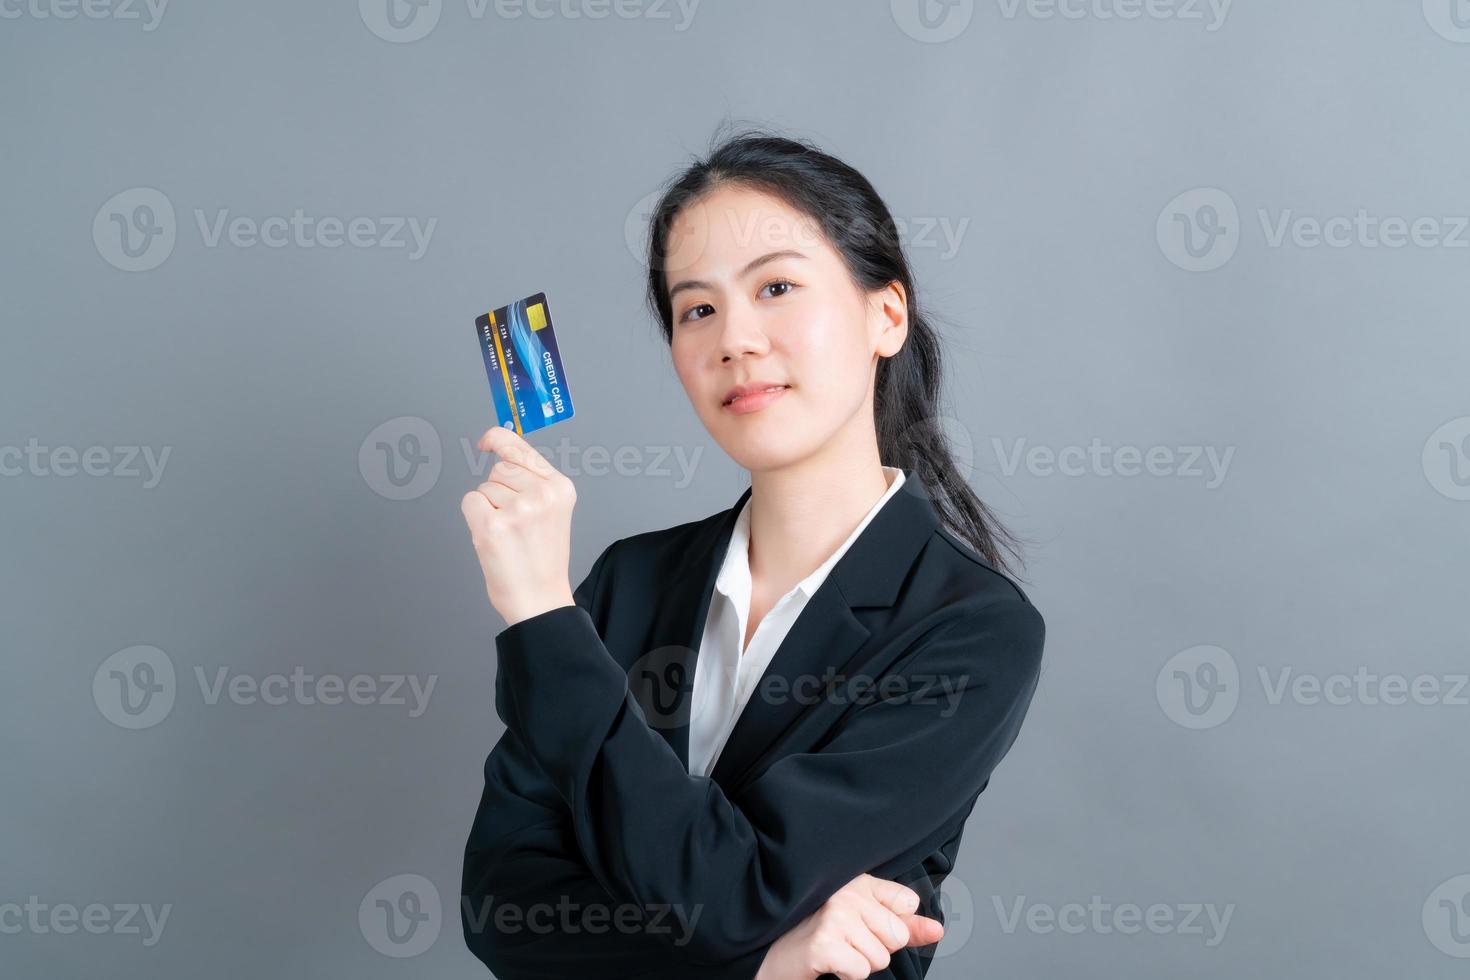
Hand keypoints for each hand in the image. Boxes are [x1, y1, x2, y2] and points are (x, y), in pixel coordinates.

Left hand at [459, 425, 576, 626]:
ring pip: (485, 487)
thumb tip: (499, 449)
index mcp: (560, 488)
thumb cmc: (541, 558)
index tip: (486, 441)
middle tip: (514, 521)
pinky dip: (475, 518)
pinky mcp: (493, 526)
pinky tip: (494, 538)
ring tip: (508, 534)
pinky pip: (470, 502)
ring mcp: (517, 510)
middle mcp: (542, 495)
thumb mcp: (551, 511)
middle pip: (499, 468)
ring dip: (489, 507)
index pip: (521, 448)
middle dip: (499, 489)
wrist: (540, 599)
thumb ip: (533, 481)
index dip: (498, 439)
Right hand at [754, 874, 943, 979]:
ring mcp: (834, 916)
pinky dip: (846, 975)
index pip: (907, 903)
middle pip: (897, 936)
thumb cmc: (820, 937)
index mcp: (858, 881)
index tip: (862, 925)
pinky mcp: (824, 943)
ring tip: (834, 950)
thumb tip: (938, 930)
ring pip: (881, 957)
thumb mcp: (865, 923)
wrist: (772, 953)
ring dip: (859, 963)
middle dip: (875, 949)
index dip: (889, 927)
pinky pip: (862, 971)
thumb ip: (904, 925)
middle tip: (844, 942)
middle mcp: (847, 892)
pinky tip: (827, 962)